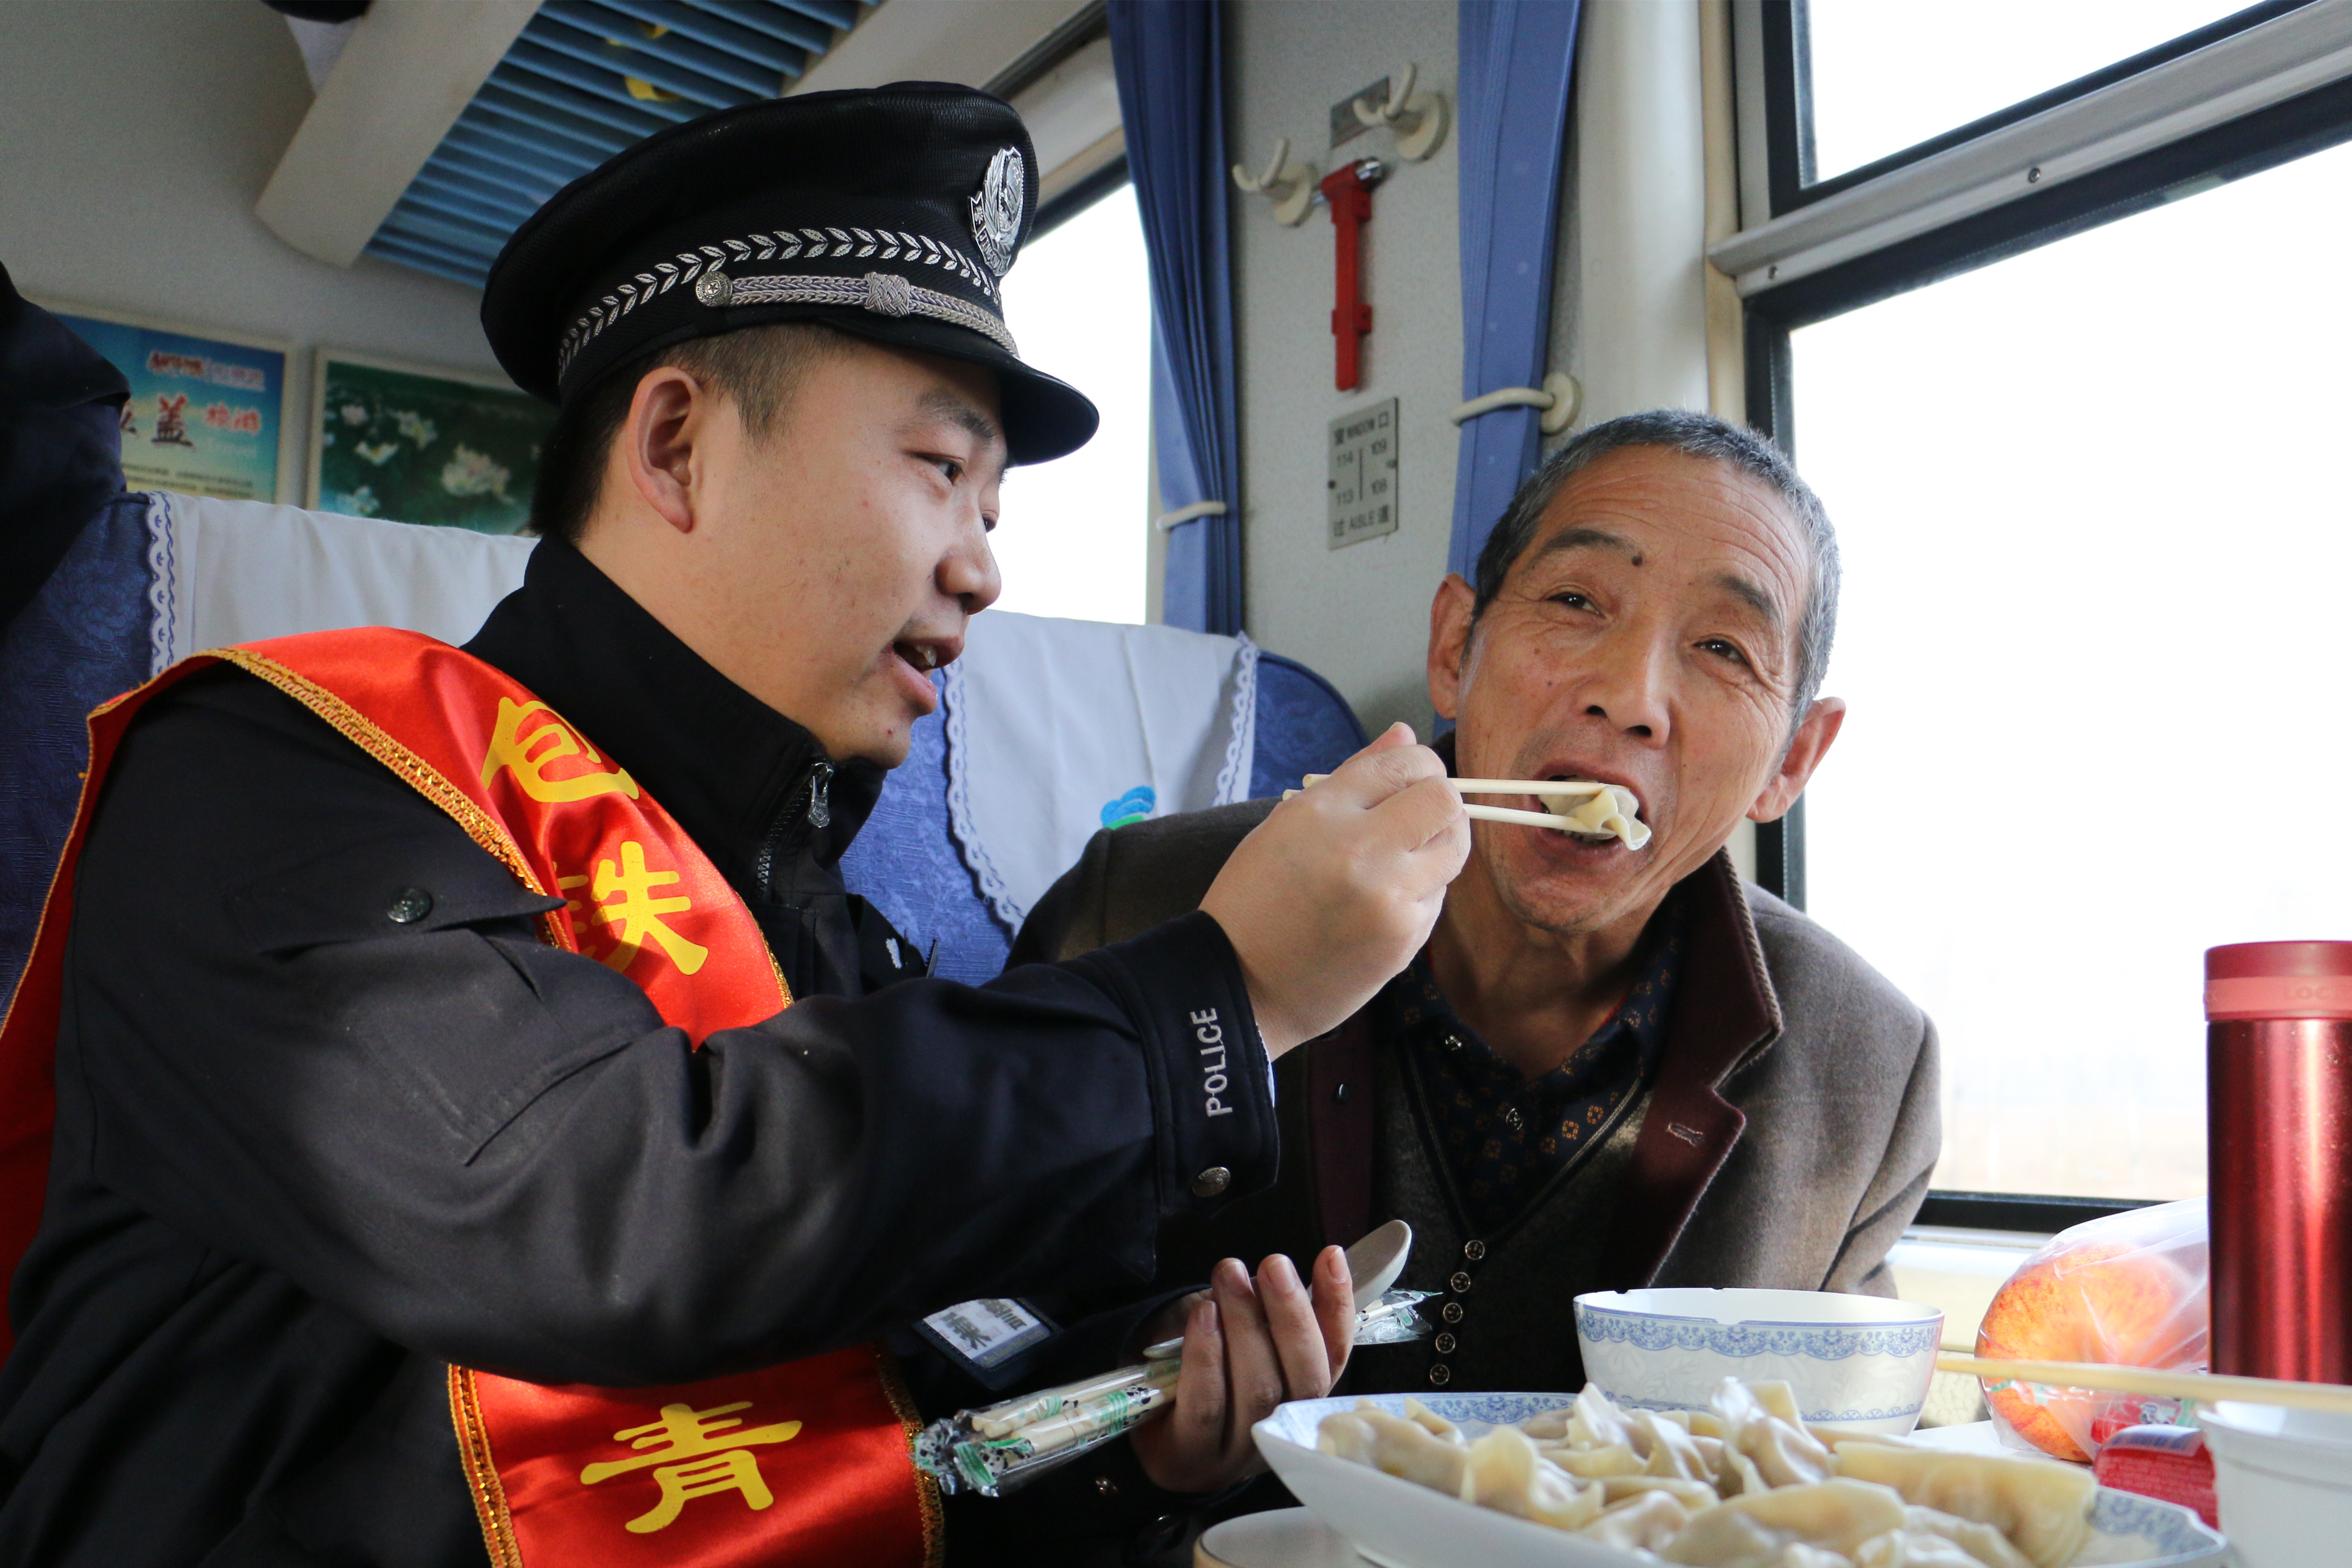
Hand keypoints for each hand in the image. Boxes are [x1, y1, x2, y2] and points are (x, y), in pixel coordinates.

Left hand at [1132, 1248, 1354, 1493]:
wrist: (1143, 1431)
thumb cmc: (1200, 1374)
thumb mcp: (1238, 1338)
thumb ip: (1266, 1314)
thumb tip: (1279, 1273)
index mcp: (1300, 1400)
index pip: (1333, 1356)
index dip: (1337, 1307)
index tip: (1331, 1257)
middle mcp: (1279, 1430)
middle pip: (1305, 1377)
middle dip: (1293, 1314)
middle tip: (1275, 1264)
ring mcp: (1237, 1451)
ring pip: (1258, 1389)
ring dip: (1247, 1323)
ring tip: (1230, 1273)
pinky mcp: (1191, 1455)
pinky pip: (1207, 1405)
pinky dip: (1208, 1356)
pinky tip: (1204, 1315)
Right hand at [1200, 723, 1468, 1053]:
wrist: (1239, 986)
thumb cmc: (1253, 901)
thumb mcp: (1285, 824)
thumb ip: (1353, 777)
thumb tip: (1404, 733)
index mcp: (1321, 811)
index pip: (1404, 763)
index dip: (1418, 767)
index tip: (1409, 782)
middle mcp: (1361, 849)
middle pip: (1445, 802)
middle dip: (1440, 804)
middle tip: (1417, 819)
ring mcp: (1388, 898)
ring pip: (1453, 849)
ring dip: (1438, 846)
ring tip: (1402, 860)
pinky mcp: (1405, 938)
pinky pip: (1436, 897)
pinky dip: (1419, 892)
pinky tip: (1381, 904)